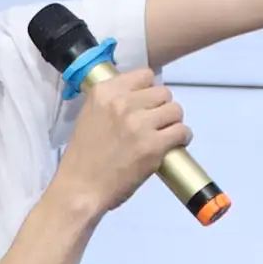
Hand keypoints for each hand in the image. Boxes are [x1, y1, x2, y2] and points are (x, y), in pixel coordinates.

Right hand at [55, 67, 186, 220]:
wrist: (80, 188)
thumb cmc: (83, 157)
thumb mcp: (91, 116)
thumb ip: (113, 102)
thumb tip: (140, 96)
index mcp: (105, 92)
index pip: (144, 75)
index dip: (148, 91)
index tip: (145, 105)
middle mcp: (122, 103)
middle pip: (163, 92)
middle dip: (161, 108)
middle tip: (154, 125)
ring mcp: (139, 124)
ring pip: (175, 110)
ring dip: (172, 123)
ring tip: (163, 135)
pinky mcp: (153, 145)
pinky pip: (182, 131)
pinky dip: (181, 139)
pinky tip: (172, 145)